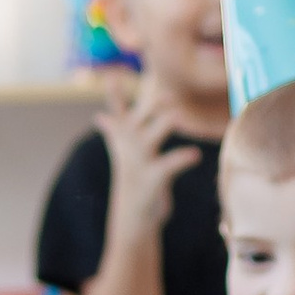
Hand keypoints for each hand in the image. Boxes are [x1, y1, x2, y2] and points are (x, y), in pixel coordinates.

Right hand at [97, 75, 200, 236]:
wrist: (132, 218)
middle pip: (139, 117)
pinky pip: (169, 165)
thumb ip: (114, 130)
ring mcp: (139, 162)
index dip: (113, 94)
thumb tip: (100, 116)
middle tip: (167, 94)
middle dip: (151, 105)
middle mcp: (129, 146)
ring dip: (164, 124)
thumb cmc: (133, 179)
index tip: (111, 76)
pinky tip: (195, 155)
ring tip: (177, 116)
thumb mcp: (123, 154)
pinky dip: (182, 158)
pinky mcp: (152, 179)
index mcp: (123, 136)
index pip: (116, 109)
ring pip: (152, 136)